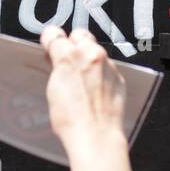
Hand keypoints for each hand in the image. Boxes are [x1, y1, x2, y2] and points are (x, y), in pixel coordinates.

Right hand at [40, 27, 126, 149]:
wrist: (96, 136)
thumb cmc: (72, 120)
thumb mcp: (53, 91)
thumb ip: (57, 68)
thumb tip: (56, 60)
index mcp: (69, 57)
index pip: (55, 34)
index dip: (51, 39)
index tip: (51, 41)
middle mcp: (91, 55)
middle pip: (80, 35)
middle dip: (73, 44)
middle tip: (68, 60)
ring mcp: (107, 65)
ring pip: (96, 50)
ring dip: (89, 59)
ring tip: (83, 79)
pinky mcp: (118, 76)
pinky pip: (107, 67)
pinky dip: (101, 73)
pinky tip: (95, 90)